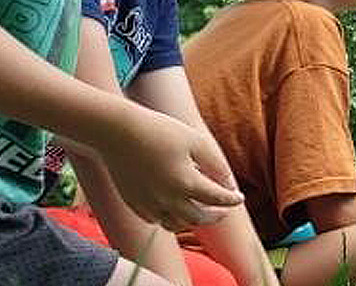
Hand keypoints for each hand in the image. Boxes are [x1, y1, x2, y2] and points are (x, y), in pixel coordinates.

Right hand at [97, 109, 243, 231]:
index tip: (239, 197)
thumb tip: (229, 184)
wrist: (116, 131)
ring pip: (176, 224)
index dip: (231, 199)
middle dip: (215, 216)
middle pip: (198, 219)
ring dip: (192, 221)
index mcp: (185, 183)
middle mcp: (167, 199)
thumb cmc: (159, 130)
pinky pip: (155, 220)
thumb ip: (216, 164)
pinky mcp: (133, 203)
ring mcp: (148, 204)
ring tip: (199, 211)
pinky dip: (168, 218)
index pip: (217, 199)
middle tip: (223, 210)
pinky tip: (174, 207)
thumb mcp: (196, 141)